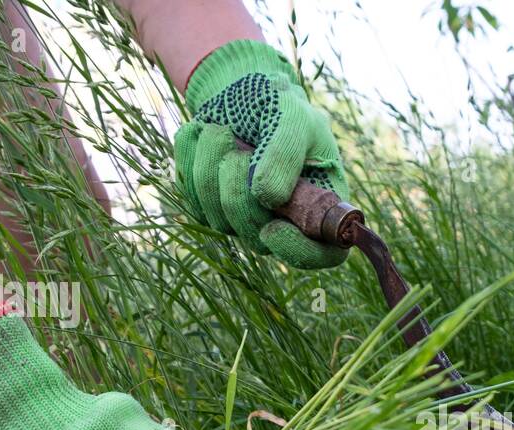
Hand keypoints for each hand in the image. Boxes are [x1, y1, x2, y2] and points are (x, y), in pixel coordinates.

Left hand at [174, 39, 349, 268]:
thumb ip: (286, 154)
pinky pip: (190, 195)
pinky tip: (206, 134)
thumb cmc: (280, 105)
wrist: (241, 90)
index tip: (273, 228)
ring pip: (218, 217)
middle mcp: (284, 222)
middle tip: (240, 150)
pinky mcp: (208, 206)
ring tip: (223, 131)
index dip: (298, 251)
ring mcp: (243, 219)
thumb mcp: (294, 116)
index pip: (323, 255)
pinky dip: (192, 157)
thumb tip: (268, 198)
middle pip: (257, 238)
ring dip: (213, 165)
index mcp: (319, 205)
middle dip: (240, 190)